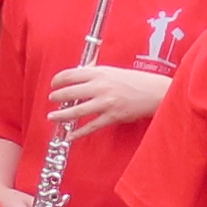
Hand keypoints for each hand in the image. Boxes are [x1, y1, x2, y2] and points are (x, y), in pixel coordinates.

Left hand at [46, 62, 165, 137]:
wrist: (155, 92)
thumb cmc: (136, 81)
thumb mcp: (113, 71)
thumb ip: (96, 71)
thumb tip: (81, 70)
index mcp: (100, 73)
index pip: (71, 74)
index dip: (58, 80)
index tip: (53, 84)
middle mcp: (100, 86)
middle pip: (70, 92)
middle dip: (57, 97)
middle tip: (52, 100)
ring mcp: (106, 102)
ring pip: (76, 110)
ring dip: (61, 115)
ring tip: (52, 117)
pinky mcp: (112, 116)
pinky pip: (90, 126)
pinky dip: (77, 133)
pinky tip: (69, 136)